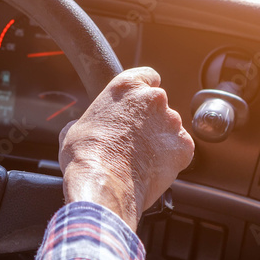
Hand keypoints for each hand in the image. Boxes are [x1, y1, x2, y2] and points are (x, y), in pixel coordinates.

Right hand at [58, 67, 193, 230]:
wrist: (103, 183)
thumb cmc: (86, 156)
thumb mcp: (75, 128)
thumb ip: (90, 119)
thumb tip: (85, 127)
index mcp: (127, 86)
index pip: (148, 76)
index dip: (144, 90)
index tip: (140, 102)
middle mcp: (153, 98)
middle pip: (159, 105)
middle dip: (150, 120)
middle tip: (134, 139)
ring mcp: (172, 122)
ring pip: (170, 128)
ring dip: (160, 140)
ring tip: (141, 159)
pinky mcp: (184, 146)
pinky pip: (180, 150)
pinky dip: (171, 158)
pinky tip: (152, 169)